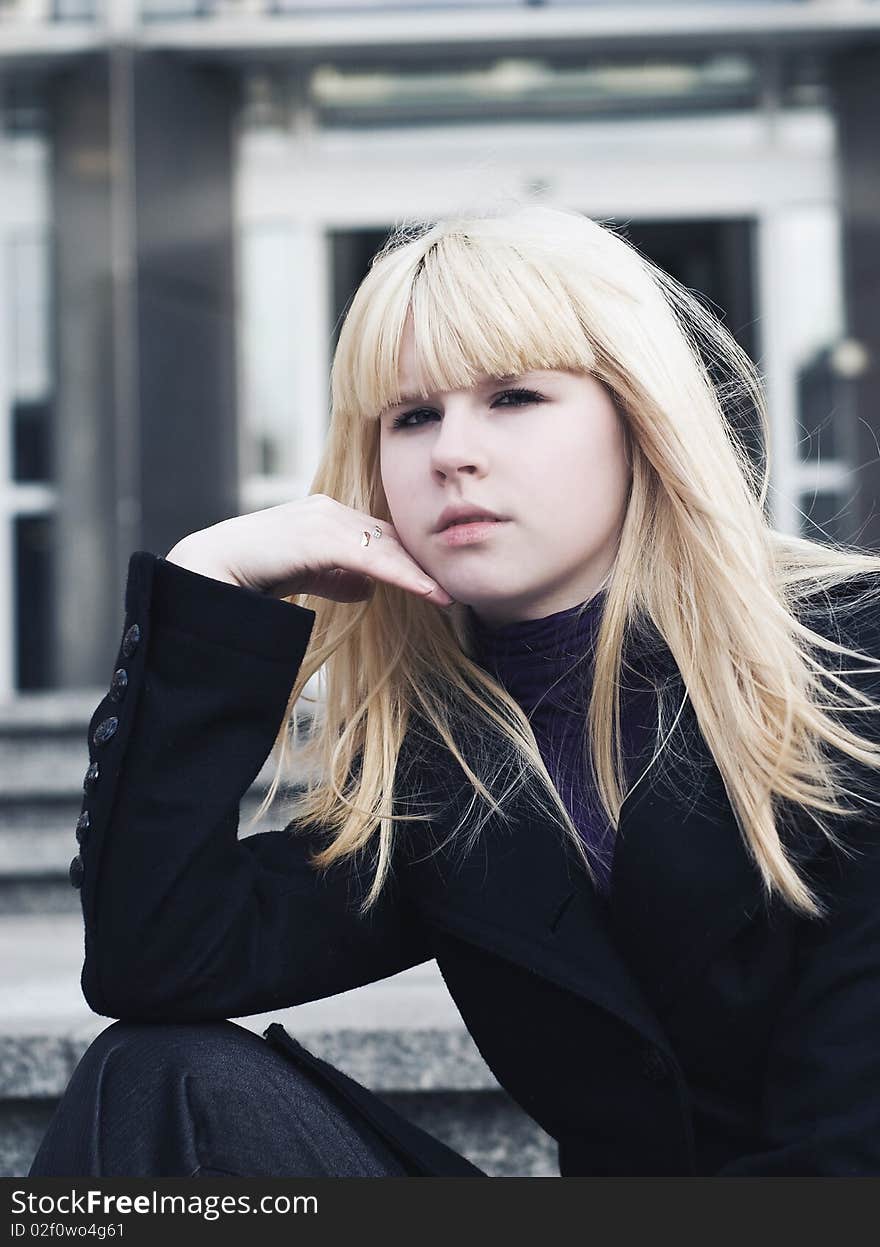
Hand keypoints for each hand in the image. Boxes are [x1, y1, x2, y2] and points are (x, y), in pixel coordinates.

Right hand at [166, 494, 454, 606]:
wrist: (208, 573)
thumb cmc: (250, 577)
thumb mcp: (305, 576)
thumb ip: (335, 577)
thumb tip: (367, 586)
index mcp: (326, 515)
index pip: (381, 536)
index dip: (411, 560)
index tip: (440, 582)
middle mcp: (329, 509)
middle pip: (391, 537)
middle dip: (424, 563)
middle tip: (457, 587)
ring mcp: (324, 518)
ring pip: (387, 546)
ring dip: (421, 572)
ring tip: (449, 595)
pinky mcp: (319, 536)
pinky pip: (373, 558)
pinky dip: (404, 576)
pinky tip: (428, 592)